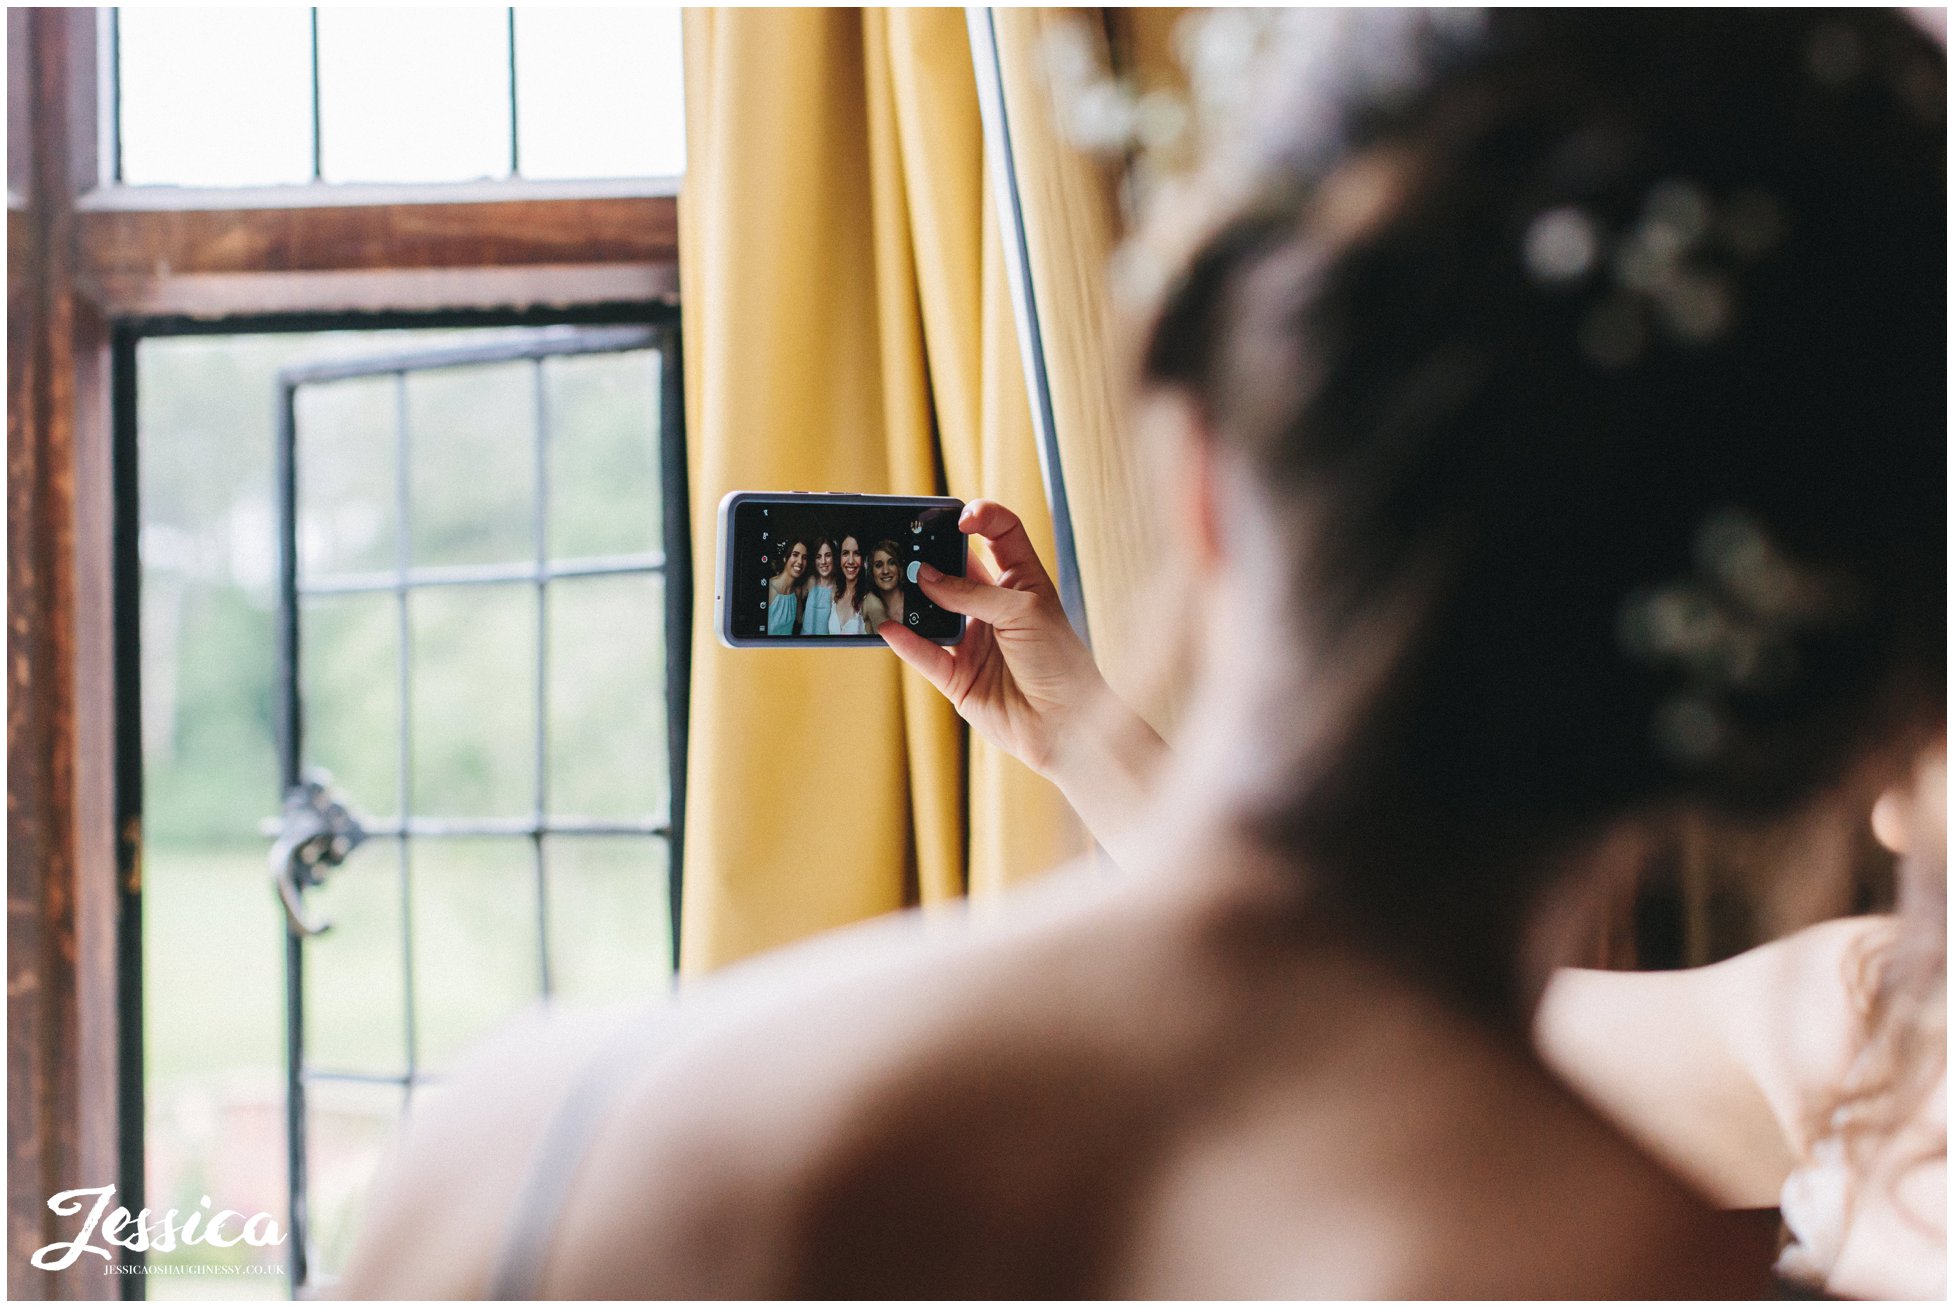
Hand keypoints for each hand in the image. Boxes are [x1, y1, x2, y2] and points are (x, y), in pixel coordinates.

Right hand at [879, 500, 1105, 776]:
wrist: (1065, 724)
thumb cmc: (1059, 660)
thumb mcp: (1022, 611)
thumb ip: (971, 593)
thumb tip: (925, 577)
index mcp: (1022, 582)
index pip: (1001, 534)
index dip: (982, 518)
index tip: (959, 518)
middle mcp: (996, 608)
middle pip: (957, 570)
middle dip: (932, 555)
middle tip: (906, 545)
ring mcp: (975, 642)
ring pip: (934, 611)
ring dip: (912, 598)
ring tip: (891, 581)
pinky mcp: (959, 677)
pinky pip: (925, 654)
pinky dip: (905, 641)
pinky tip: (888, 626)